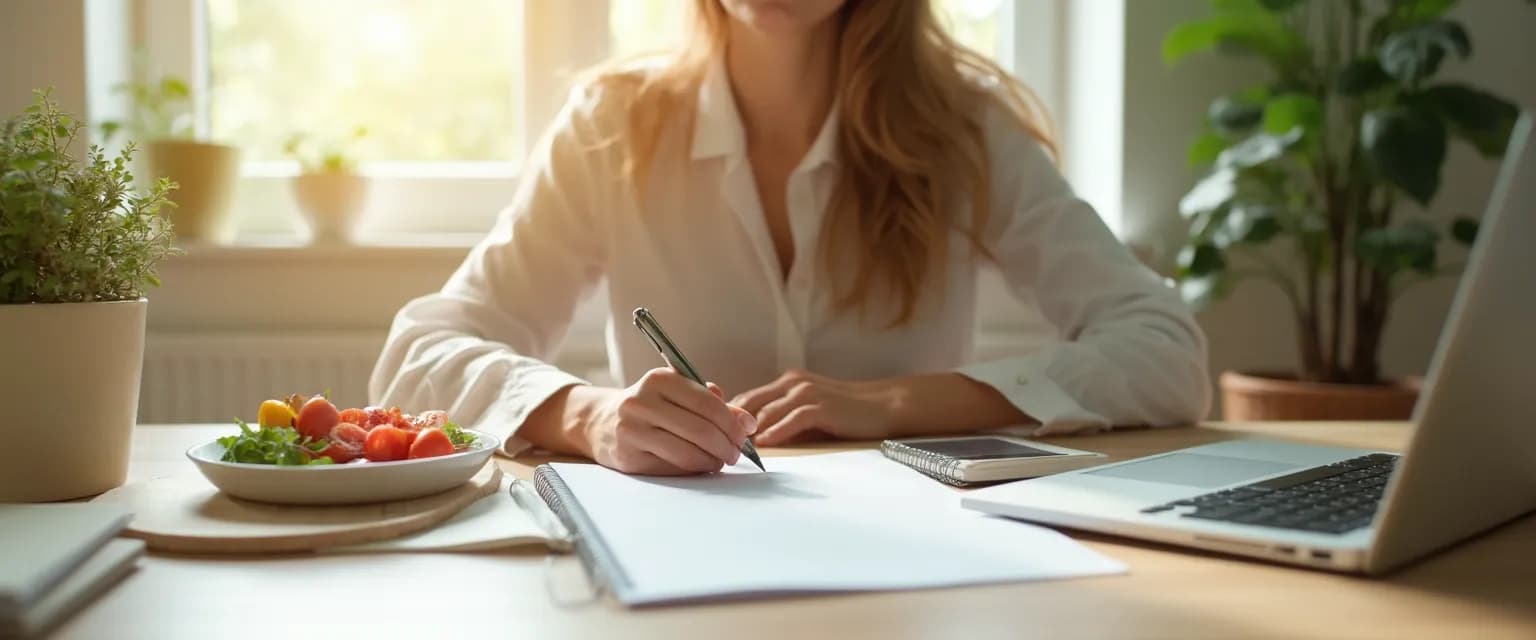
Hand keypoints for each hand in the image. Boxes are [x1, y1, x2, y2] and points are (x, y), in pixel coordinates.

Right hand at [577, 368, 756, 474]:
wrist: (601, 422)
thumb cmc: (650, 406)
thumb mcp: (677, 393)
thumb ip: (713, 403)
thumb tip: (746, 423)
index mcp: (659, 379)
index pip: (707, 403)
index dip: (732, 422)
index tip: (746, 433)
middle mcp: (642, 402)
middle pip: (701, 430)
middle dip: (727, 445)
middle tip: (736, 452)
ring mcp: (632, 431)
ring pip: (688, 454)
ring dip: (712, 461)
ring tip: (719, 460)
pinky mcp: (628, 458)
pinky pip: (672, 469)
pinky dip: (693, 470)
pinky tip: (699, 465)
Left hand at [731, 369, 903, 445]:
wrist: (882, 406)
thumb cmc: (844, 413)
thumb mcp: (808, 412)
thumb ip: (783, 419)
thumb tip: (754, 440)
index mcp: (787, 383)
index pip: (748, 397)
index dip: (728, 415)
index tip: (712, 433)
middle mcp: (793, 384)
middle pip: (750, 402)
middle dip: (731, 424)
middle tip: (714, 443)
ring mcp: (807, 393)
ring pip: (767, 411)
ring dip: (749, 432)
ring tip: (732, 449)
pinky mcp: (822, 407)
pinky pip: (792, 419)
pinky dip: (776, 432)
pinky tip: (764, 444)